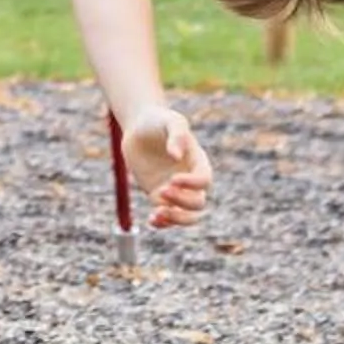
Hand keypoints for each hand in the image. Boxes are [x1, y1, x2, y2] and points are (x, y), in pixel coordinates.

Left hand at [124, 104, 211, 227]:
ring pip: (187, 216)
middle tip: (161, 190)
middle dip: (182, 202)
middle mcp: (190, 180)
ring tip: (157, 214)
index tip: (172, 179)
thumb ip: (176, 135)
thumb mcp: (170, 120)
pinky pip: (166, 216)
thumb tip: (176, 156)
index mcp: (198, 162)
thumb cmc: (159, 121)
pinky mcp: (159, 195)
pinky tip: (152, 220)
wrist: (140, 128)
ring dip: (176, 219)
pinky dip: (162, 223)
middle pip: (198, 203)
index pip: (204, 180)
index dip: (192, 184)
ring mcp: (176, 190)